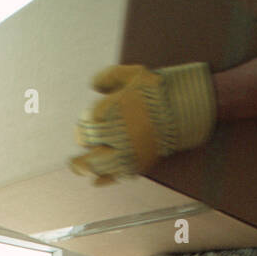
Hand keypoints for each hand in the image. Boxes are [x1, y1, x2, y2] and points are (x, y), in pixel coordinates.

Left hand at [68, 62, 216, 185]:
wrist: (183, 109)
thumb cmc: (156, 89)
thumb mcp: (132, 74)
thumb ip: (108, 77)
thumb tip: (92, 86)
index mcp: (110, 112)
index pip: (86, 126)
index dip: (83, 128)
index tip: (85, 127)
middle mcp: (116, 134)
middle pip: (89, 147)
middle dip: (81, 150)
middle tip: (73, 156)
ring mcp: (127, 152)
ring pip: (99, 165)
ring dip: (86, 168)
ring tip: (79, 169)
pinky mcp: (139, 164)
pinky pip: (118, 176)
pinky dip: (106, 180)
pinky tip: (96, 182)